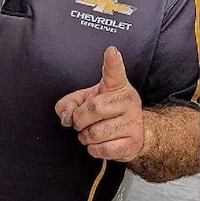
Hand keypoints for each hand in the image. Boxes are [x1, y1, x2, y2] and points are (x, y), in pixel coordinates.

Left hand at [54, 46, 144, 161]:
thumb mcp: (87, 99)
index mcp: (116, 86)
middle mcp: (128, 100)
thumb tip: (65, 114)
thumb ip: (70, 102)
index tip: (111, 51)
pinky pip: (104, 149)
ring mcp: (133, 121)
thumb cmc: (108, 112)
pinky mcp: (134, 142)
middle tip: (80, 122)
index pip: (114, 71)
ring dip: (86, 136)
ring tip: (90, 133)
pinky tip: (99, 143)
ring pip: (97, 132)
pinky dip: (94, 149)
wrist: (134, 133)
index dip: (112, 61)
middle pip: (93, 109)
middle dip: (79, 120)